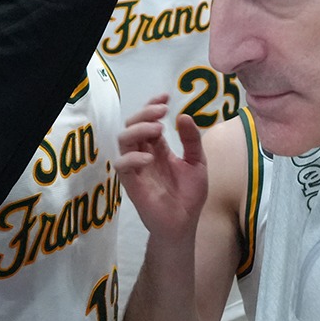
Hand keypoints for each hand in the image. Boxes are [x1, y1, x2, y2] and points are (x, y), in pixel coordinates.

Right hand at [113, 97, 207, 238]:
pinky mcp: (131, 183)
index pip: (149, 121)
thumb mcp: (198, 163)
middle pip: (133, 125)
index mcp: (159, 148)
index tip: (166, 96)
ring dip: (138, 130)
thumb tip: (184, 115)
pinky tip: (150, 158)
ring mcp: (136, 168)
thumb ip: (192, 140)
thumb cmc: (189, 195)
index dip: (152, 105)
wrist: (184, 224)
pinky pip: (122, 165)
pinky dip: (133, 157)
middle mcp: (144, 154)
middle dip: (145, 113)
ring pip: (124, 140)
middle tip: (162, 112)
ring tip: (158, 130)